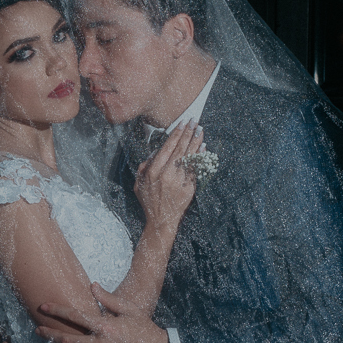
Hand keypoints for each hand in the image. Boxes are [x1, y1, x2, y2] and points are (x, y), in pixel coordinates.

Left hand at [35, 283, 167, 342]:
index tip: (43, 307)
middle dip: (49, 334)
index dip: (56, 310)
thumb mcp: (129, 310)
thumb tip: (92, 285)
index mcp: (105, 326)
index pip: (75, 316)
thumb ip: (108, 299)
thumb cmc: (144, 329)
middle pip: (66, 339)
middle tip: (38, 330)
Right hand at [135, 121, 204, 237]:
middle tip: (194, 121)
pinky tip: (203, 147)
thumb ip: (144, 166)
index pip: (167, 148)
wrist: (161, 220)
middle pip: (180, 149)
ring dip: (196, 142)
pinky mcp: (189, 188)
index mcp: (153, 171)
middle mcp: (167, 174)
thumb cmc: (149, 201)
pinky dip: (200, 157)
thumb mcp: (139, 183)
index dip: (176, 134)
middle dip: (188, 133)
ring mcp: (179, 181)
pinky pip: (196, 168)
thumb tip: (155, 152)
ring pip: (190, 157)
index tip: (182, 123)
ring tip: (201, 130)